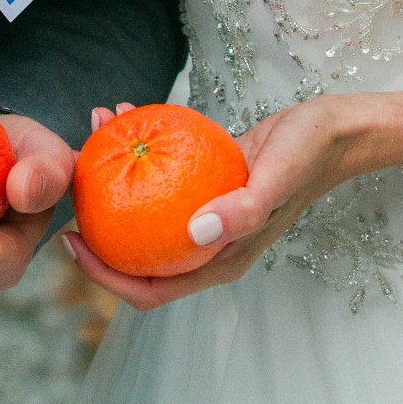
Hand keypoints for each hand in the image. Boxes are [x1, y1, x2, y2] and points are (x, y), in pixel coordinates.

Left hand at [66, 97, 352, 310]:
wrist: (331, 131)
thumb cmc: (306, 158)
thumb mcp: (274, 181)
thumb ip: (241, 211)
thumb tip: (195, 233)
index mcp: (218, 260)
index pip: (151, 290)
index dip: (106, 278)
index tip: (73, 242)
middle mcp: (205, 243)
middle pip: (137, 249)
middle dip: (98, 218)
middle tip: (71, 182)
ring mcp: (204, 213)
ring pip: (146, 205)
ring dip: (115, 170)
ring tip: (95, 128)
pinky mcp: (206, 181)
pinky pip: (163, 171)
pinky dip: (142, 144)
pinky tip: (125, 113)